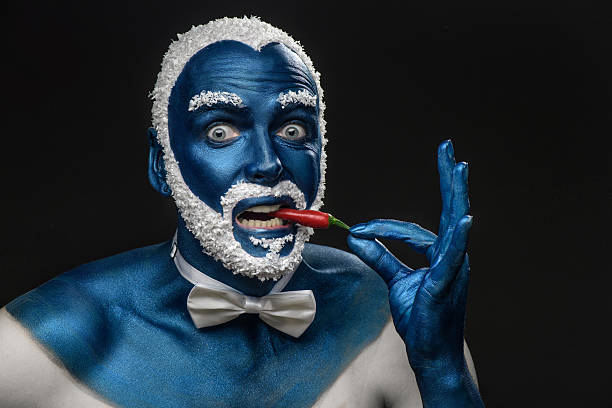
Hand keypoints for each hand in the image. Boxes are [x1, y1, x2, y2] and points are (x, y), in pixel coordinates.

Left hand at [348, 140, 471, 373]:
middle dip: (448, 179)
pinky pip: (452, 257)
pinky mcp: (446, 284)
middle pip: (450, 210)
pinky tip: (463, 219)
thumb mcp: (395, 281)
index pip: (412, 230)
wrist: (429, 351)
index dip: (384, 228)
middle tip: (448, 149)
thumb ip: (380, 256)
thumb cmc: (420, 317)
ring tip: (459, 167)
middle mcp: (452, 256)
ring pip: (454, 224)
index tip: (359, 231)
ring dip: (456, 194)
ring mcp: (453, 268)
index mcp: (441, 255)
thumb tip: (357, 235)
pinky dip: (457, 237)